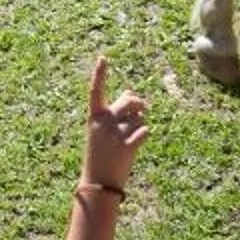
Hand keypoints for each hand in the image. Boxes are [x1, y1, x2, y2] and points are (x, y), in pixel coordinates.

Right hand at [80, 55, 147, 192]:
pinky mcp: (128, 146)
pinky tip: (135, 144)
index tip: (103, 58)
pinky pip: (145, 130)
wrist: (98, 181)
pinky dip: (144, 135)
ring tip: (128, 137)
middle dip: (138, 103)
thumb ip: (114, 110)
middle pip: (129, 100)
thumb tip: (130, 91)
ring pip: (139, 117)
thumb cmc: (100, 152)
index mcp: (94, 117)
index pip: (96, 90)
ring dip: (139, 124)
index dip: (99, 73)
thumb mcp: (102, 129)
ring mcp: (115, 134)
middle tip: (143, 108)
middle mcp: (104, 122)